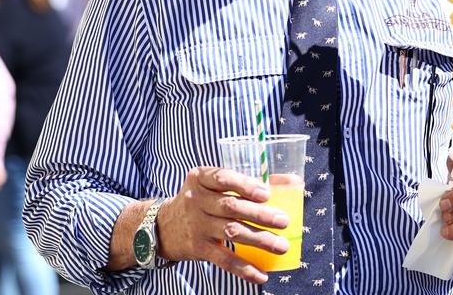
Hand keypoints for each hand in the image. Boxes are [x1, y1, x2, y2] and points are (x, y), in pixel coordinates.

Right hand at [157, 167, 289, 284]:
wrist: (163, 226)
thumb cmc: (200, 200)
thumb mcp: (210, 184)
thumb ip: (244, 181)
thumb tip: (290, 182)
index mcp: (200, 178)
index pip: (222, 178)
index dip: (245, 185)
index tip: (266, 194)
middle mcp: (196, 200)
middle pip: (231, 206)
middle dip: (259, 214)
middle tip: (283, 221)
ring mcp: (196, 225)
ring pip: (231, 232)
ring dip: (259, 240)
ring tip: (281, 246)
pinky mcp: (198, 248)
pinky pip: (223, 259)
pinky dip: (243, 268)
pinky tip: (261, 275)